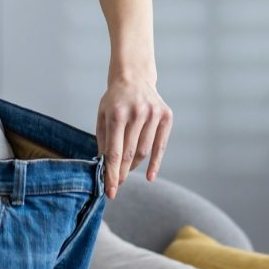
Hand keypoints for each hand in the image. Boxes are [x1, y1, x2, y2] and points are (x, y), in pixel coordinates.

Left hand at [96, 76, 172, 198]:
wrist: (134, 76)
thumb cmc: (115, 99)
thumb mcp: (102, 115)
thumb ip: (103, 140)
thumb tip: (103, 169)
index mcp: (117, 113)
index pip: (115, 152)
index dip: (112, 174)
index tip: (110, 192)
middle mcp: (137, 113)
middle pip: (130, 154)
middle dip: (122, 173)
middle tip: (118, 185)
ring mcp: (153, 113)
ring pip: (144, 151)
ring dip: (135, 166)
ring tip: (127, 171)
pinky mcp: (166, 115)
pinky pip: (160, 146)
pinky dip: (155, 163)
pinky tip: (149, 176)